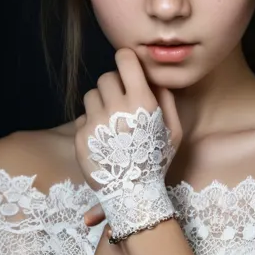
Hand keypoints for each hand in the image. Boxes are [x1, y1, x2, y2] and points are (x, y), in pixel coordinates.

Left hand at [75, 48, 182, 238]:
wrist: (133, 193)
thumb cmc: (156, 159)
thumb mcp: (173, 130)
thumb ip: (167, 100)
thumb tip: (154, 76)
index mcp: (142, 102)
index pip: (125, 60)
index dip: (126, 60)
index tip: (127, 67)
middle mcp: (117, 108)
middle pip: (105, 77)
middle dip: (113, 85)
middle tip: (119, 101)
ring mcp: (97, 122)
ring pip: (91, 95)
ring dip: (100, 103)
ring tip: (110, 122)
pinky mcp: (81, 136)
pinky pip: (82, 116)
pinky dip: (91, 123)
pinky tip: (103, 139)